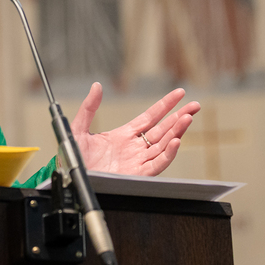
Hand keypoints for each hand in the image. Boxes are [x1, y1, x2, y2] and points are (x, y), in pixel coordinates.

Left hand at [70, 83, 198, 175]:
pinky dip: (168, 153)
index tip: (179, 93)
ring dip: (177, 132)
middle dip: (179, 117)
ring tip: (187, 118)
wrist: (69, 178)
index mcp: (123, 135)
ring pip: (163, 145)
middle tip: (195, 105)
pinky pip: (157, 164)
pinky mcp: (136, 175)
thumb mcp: (78, 128)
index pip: (150, 117)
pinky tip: (176, 141)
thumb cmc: (73, 158)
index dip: (165, 105)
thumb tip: (96, 86)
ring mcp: (136, 161)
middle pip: (162, 130)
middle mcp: (133, 148)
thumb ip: (89, 107)